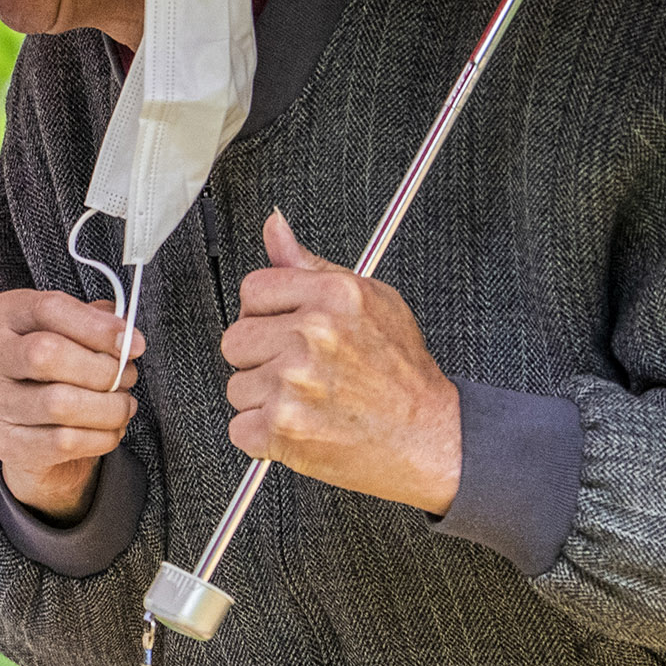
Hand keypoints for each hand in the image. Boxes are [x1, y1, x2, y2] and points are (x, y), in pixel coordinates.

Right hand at [0, 286, 139, 521]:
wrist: (35, 426)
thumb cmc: (63, 367)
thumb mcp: (77, 332)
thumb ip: (100, 323)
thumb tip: (128, 340)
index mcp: (5, 315)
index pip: (49, 309)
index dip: (98, 327)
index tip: (135, 344)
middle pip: (47, 353)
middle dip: (103, 369)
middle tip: (128, 377)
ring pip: (60, 403)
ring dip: (109, 407)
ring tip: (123, 405)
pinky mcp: (5, 442)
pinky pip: (63, 442)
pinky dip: (100, 437)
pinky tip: (111, 430)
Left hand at [221, 210, 460, 513]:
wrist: (430, 437)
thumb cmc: (403, 374)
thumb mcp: (369, 300)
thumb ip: (311, 266)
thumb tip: (275, 228)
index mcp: (332, 295)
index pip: (253, 289)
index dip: (265, 315)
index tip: (285, 332)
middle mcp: (312, 334)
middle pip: (235, 339)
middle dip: (261, 359)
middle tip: (299, 372)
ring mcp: (294, 381)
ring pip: (237, 386)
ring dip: (264, 400)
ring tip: (307, 402)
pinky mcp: (284, 427)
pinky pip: (240, 428)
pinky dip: (264, 437)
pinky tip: (299, 427)